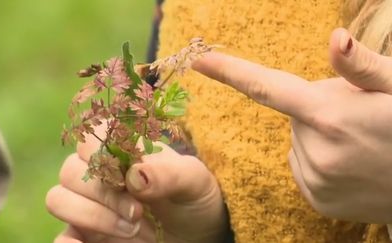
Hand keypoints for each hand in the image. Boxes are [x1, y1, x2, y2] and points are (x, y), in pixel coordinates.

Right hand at [46, 125, 228, 242]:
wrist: (198, 235)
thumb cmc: (195, 200)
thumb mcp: (195, 183)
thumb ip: (170, 173)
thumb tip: (134, 175)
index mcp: (123, 151)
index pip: (91, 134)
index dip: (103, 152)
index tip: (129, 174)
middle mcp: (100, 175)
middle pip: (71, 170)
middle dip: (105, 194)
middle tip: (139, 212)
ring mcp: (89, 205)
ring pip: (58, 199)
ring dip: (93, 216)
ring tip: (133, 230)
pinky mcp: (86, 235)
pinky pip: (61, 236)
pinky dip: (68, 242)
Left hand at [193, 28, 391, 222]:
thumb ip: (363, 66)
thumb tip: (334, 39)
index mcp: (329, 115)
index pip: (267, 88)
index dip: (229, 72)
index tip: (199, 61)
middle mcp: (314, 151)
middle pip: (294, 114)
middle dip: (318, 108)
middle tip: (356, 118)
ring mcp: (313, 180)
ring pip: (298, 140)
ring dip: (321, 135)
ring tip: (358, 143)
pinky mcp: (315, 199)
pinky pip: (302, 164)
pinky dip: (319, 158)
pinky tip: (349, 162)